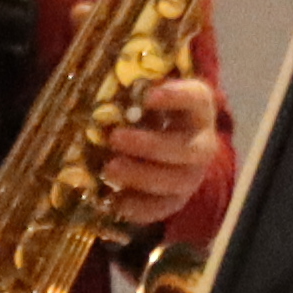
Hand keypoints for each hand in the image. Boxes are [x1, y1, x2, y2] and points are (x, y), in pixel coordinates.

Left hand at [94, 73, 222, 232]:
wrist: (159, 146)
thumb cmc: (144, 112)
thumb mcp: (140, 95)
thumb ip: (125, 90)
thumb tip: (91, 84)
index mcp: (196, 110)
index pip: (196, 98)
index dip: (176, 98)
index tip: (148, 96)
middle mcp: (202, 143)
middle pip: (188, 149)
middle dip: (151, 145)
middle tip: (115, 137)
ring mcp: (191, 175)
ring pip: (176, 182)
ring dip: (141, 177)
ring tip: (108, 170)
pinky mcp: (176, 199)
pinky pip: (162, 208)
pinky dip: (138, 208)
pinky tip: (112, 200)